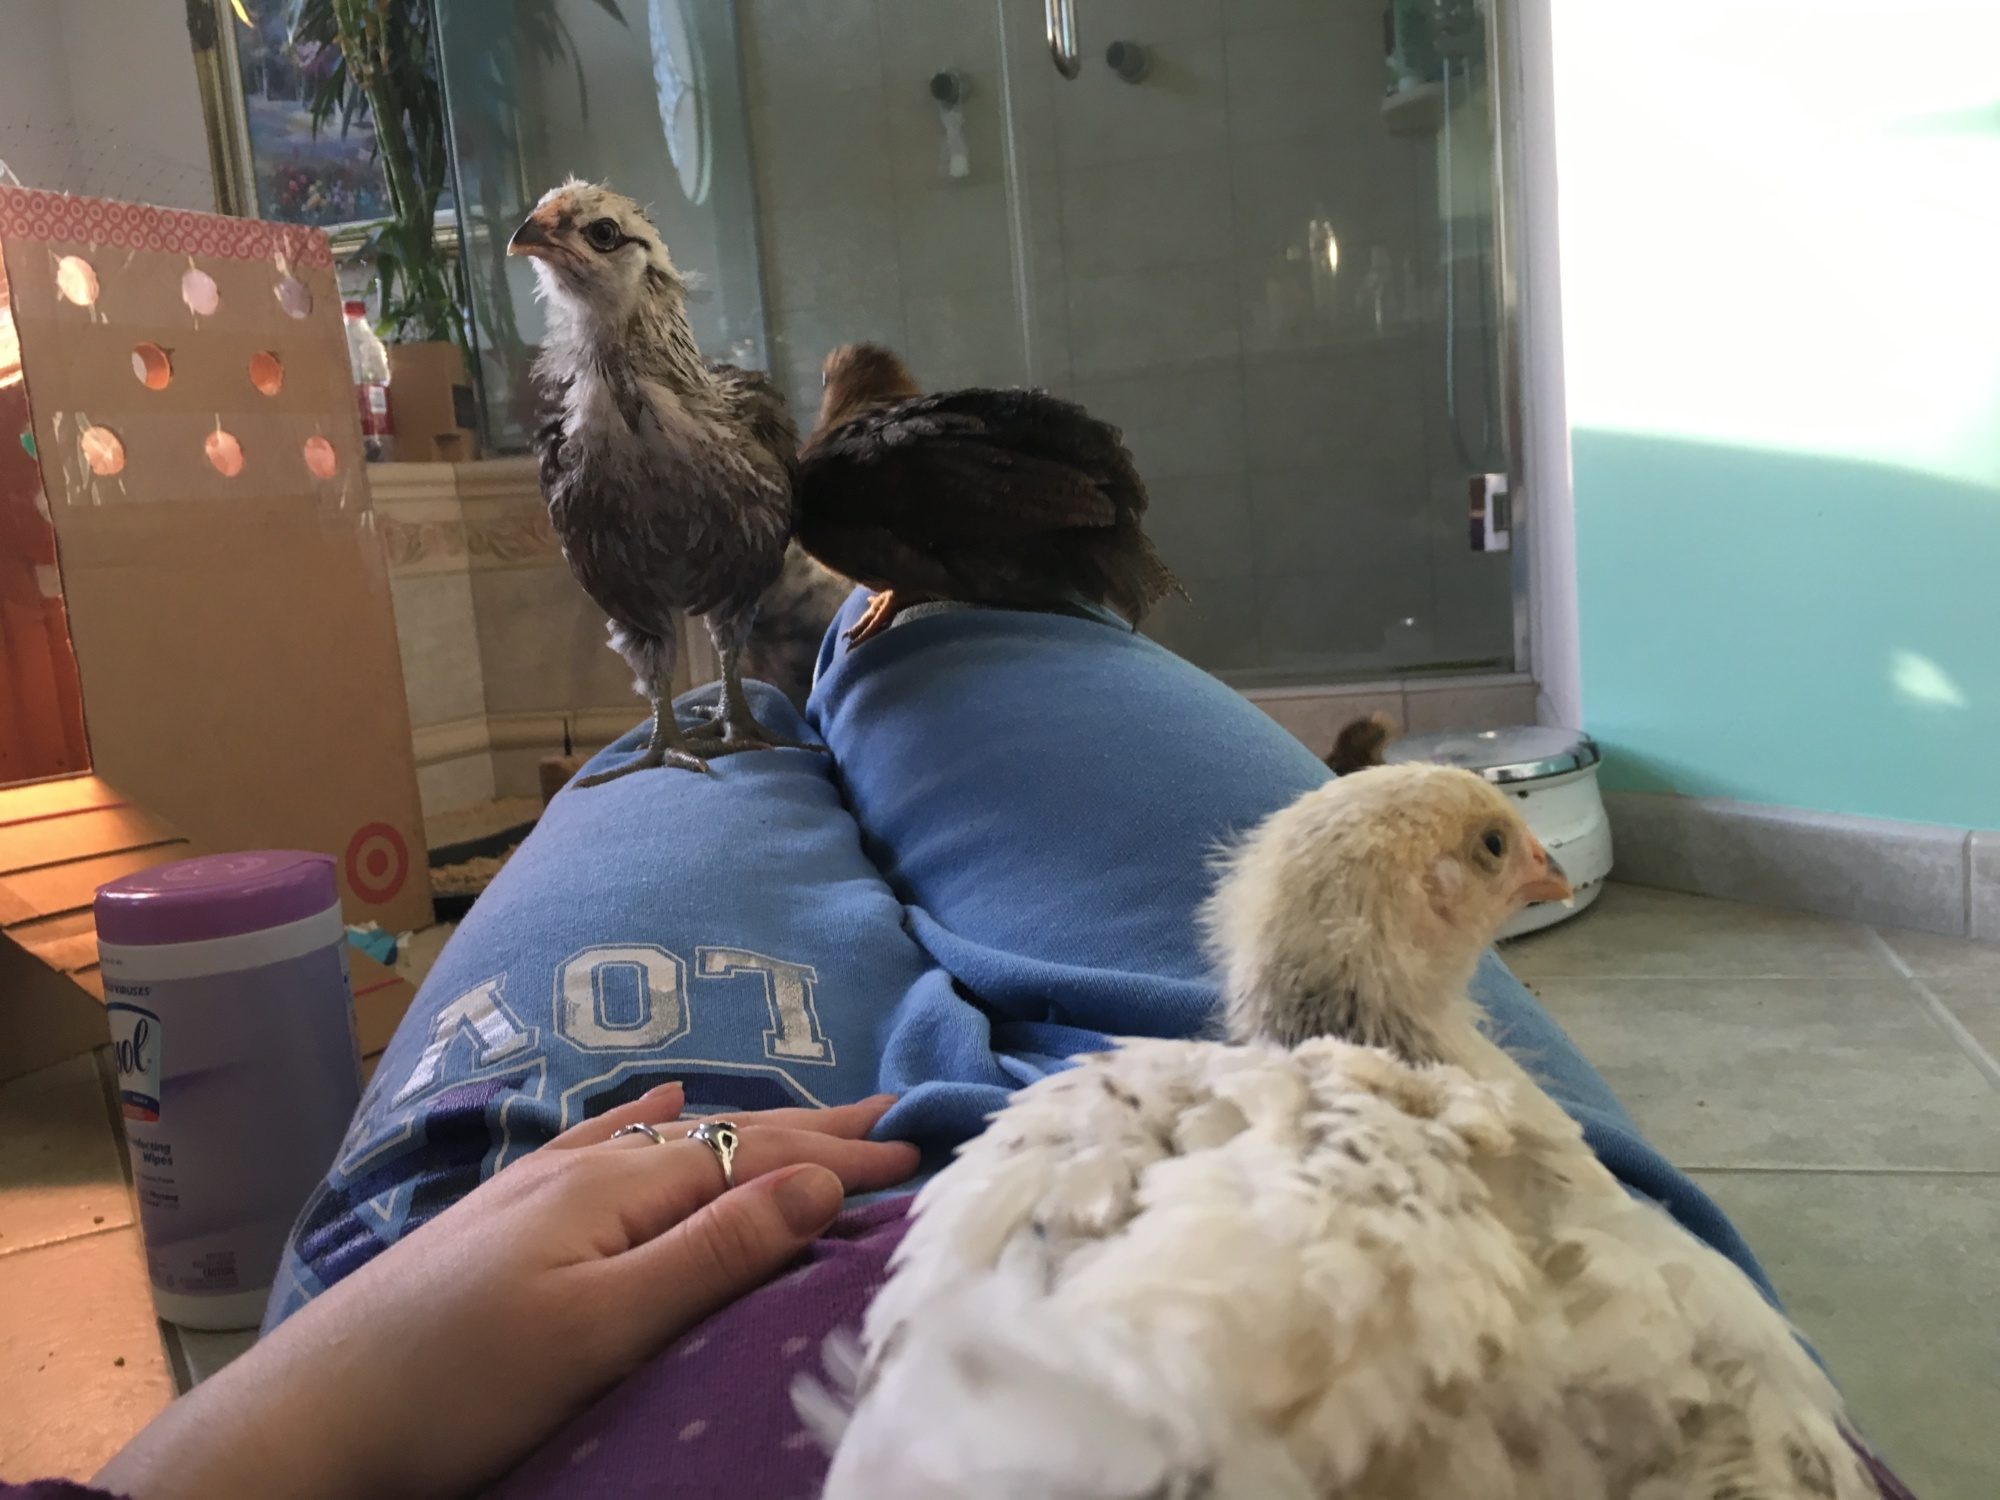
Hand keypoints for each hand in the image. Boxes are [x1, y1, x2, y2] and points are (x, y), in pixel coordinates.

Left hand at [98, 1087, 918, 1499]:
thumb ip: (711, 1250)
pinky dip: (647, 1117)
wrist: (310, 1417)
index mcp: (617, 1190)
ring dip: (745, 1126)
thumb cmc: (459, 1386)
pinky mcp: (502, 1213)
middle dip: (811, 1130)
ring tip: (805, 1115)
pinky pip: (600, 1140)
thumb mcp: (602, 1328)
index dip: (840, 1156)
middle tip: (894, 1116)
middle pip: (718, 1134)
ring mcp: (537, 1185)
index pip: (754, 1158)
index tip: (919, 1154)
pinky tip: (657, 1099)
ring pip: (668, 1135)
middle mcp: (582, 1168)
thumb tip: (819, 1180)